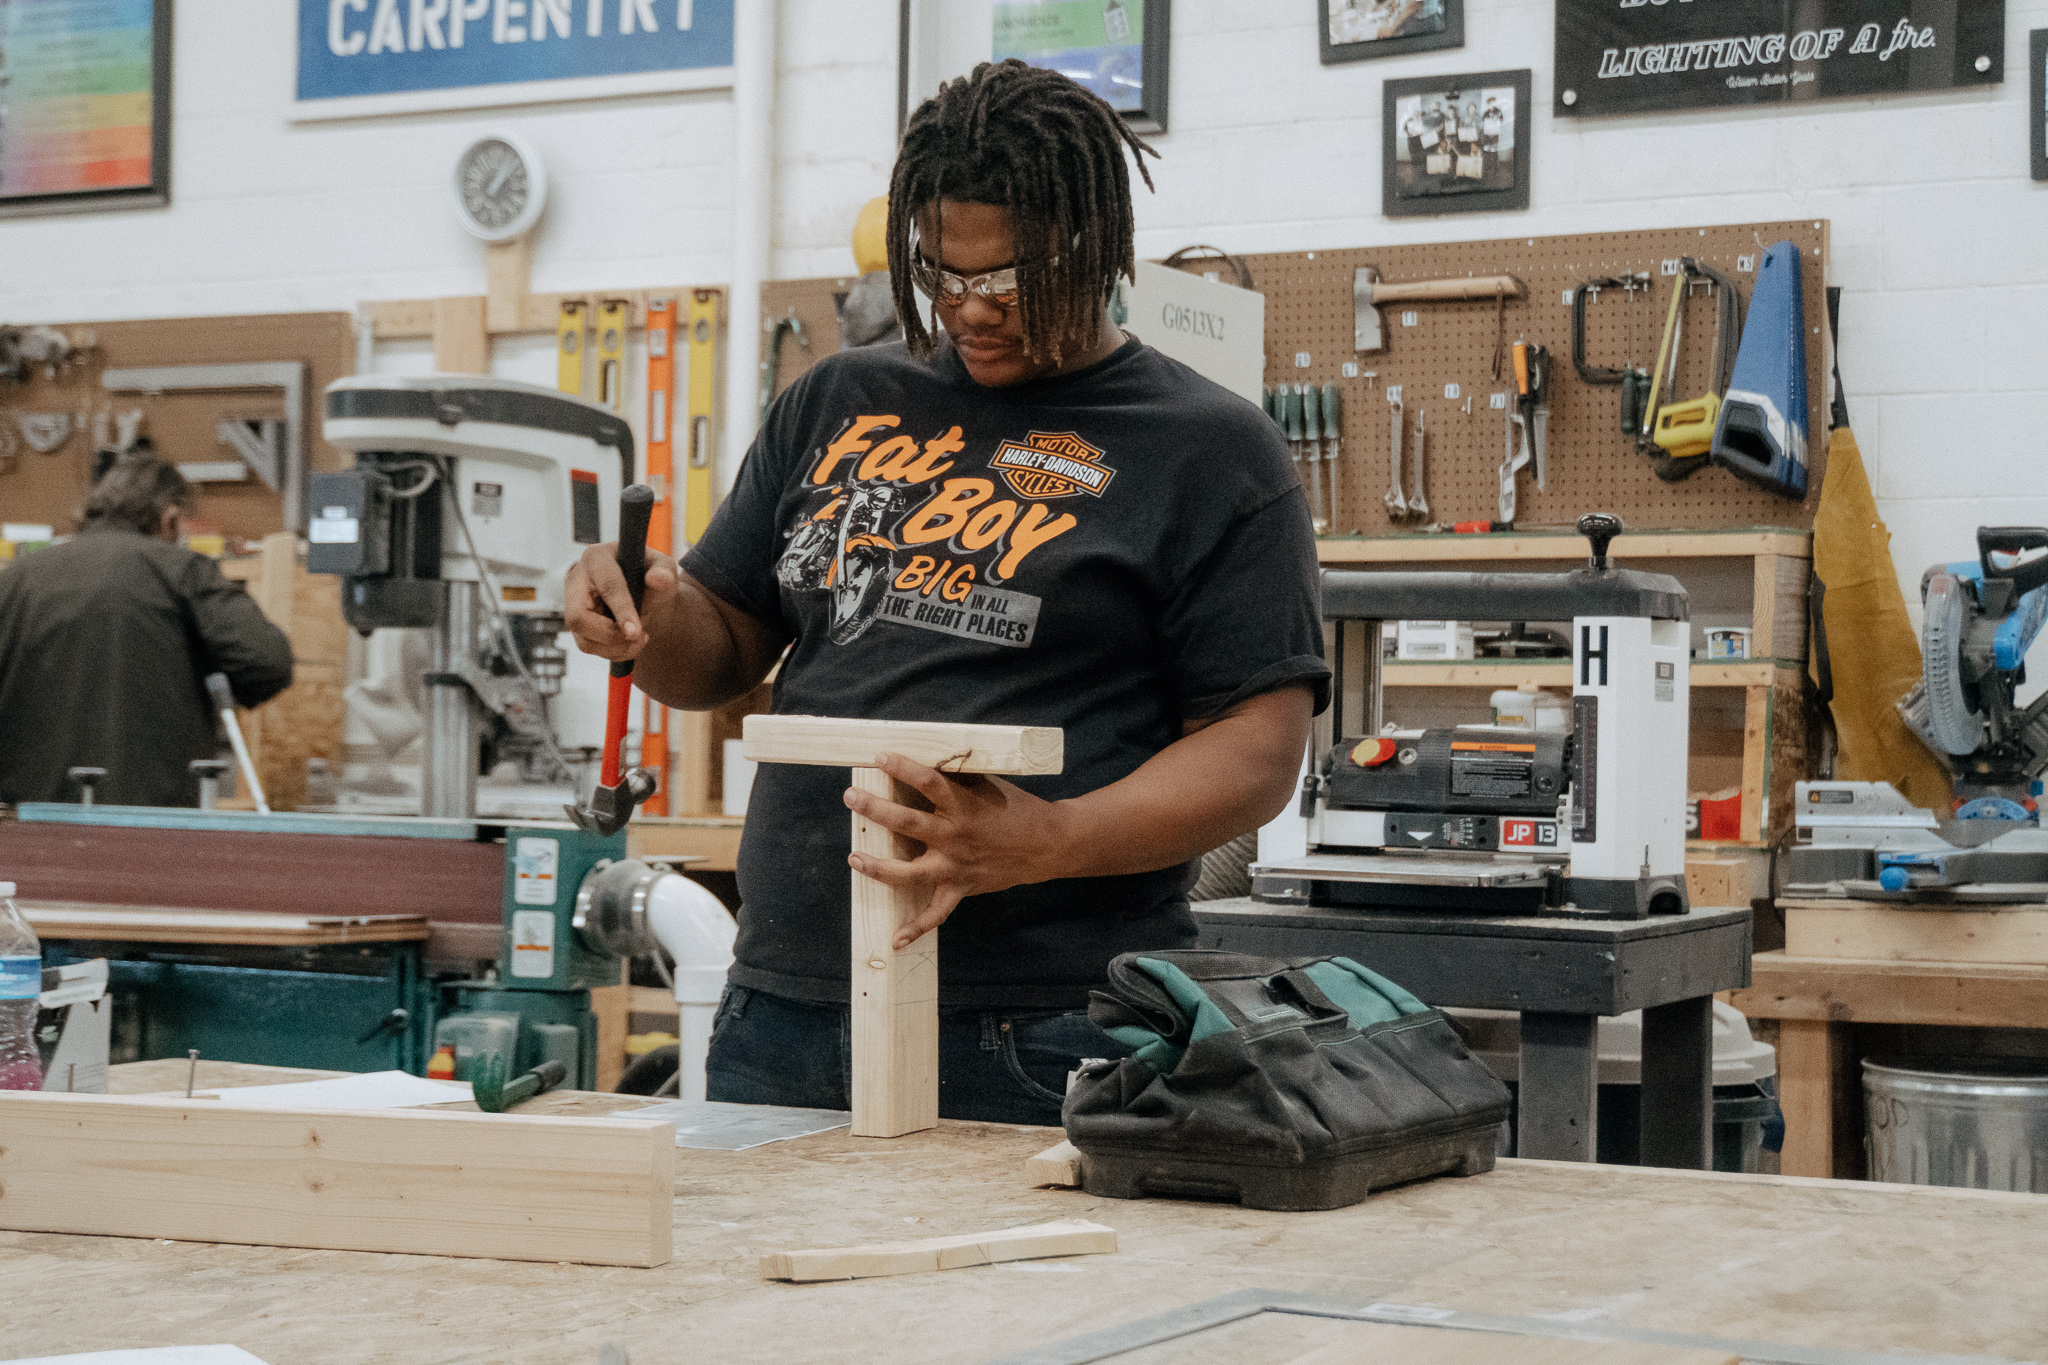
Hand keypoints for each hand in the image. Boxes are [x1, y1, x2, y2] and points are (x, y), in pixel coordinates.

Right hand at [565, 541, 678, 661]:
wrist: (640, 588)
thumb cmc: (648, 573)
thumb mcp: (662, 567)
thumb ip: (663, 571)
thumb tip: (658, 579)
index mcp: (597, 558)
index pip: (607, 587)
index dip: (622, 611)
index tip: (635, 632)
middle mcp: (576, 581)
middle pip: (577, 618)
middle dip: (610, 635)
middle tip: (637, 635)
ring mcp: (572, 605)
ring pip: (583, 639)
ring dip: (616, 647)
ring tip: (639, 637)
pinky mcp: (576, 624)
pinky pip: (588, 647)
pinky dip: (614, 652)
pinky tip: (630, 641)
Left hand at [844, 751, 1065, 949]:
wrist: (1048, 845)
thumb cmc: (1016, 808)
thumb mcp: (988, 785)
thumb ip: (957, 777)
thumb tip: (926, 759)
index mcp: (963, 805)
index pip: (928, 781)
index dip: (902, 767)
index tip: (880, 757)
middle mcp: (956, 836)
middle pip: (907, 823)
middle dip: (875, 809)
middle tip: (850, 797)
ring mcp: (956, 866)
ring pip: (910, 872)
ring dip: (878, 867)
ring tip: (853, 857)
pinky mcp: (961, 888)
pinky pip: (936, 913)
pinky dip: (916, 929)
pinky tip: (895, 941)